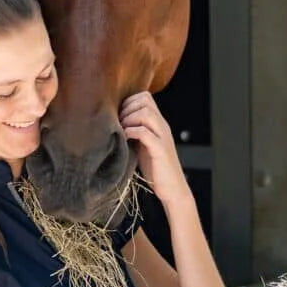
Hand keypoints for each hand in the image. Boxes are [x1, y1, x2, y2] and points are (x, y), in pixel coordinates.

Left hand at [120, 92, 191, 208]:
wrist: (172, 189)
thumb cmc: (155, 169)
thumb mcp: (143, 145)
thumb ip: (135, 131)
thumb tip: (113, 122)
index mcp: (158, 123)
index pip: (145, 97)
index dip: (129, 101)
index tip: (119, 115)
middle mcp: (162, 126)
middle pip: (145, 100)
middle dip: (127, 108)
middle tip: (118, 123)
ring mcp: (162, 137)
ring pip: (146, 113)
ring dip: (129, 119)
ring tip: (121, 130)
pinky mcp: (160, 150)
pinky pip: (145, 133)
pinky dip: (132, 132)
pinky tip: (125, 139)